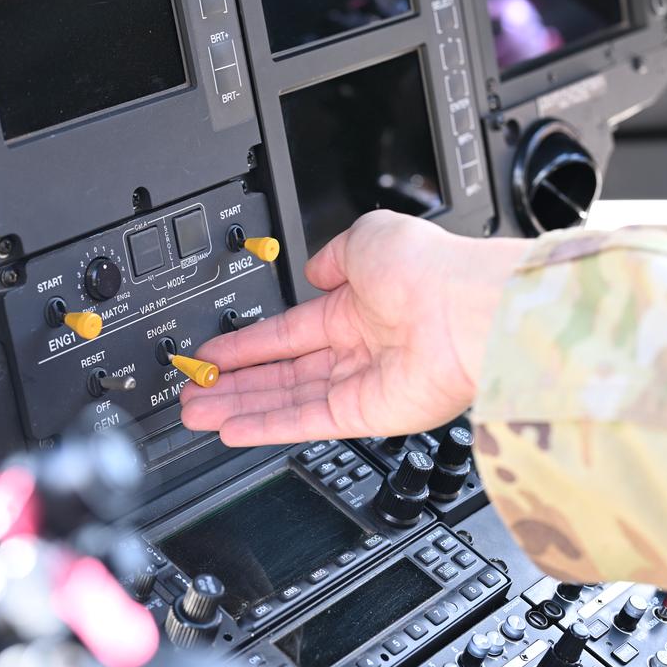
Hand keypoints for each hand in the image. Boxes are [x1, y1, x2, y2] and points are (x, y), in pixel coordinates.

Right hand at [180, 211, 527, 445]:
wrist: (472, 310)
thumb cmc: (434, 270)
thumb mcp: (368, 237)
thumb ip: (332, 256)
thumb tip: (314, 268)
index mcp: (358, 306)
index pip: (287, 330)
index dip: (246, 343)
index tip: (213, 352)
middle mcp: (359, 348)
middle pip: (279, 371)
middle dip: (232, 382)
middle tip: (194, 391)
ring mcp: (361, 384)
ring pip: (285, 400)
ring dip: (238, 407)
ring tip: (196, 414)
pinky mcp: (366, 414)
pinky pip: (305, 422)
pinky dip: (266, 427)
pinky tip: (231, 429)